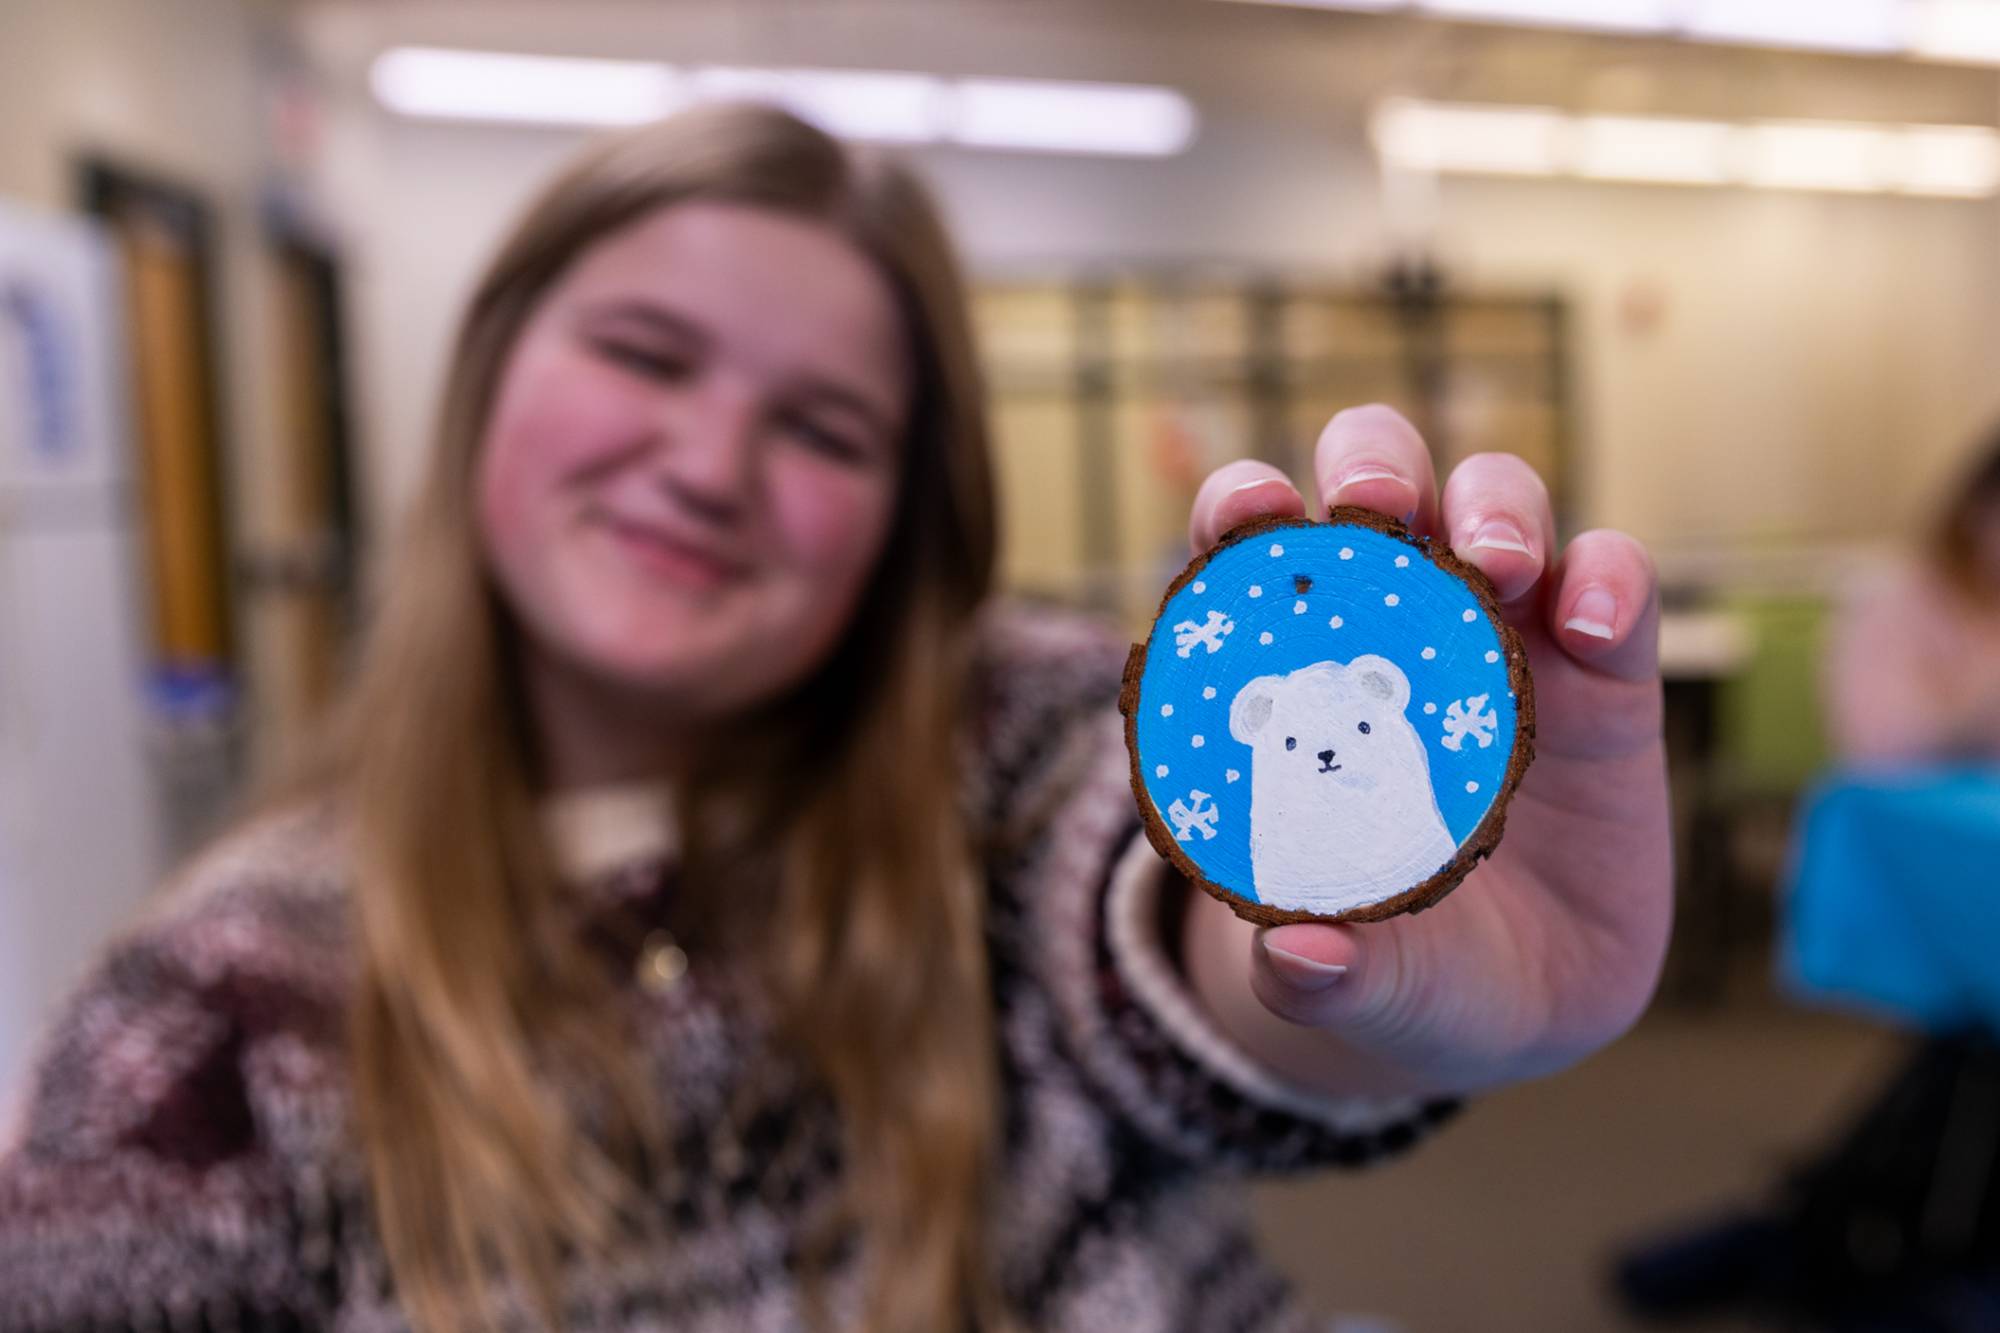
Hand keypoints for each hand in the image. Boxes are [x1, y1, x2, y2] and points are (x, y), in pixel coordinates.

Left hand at [1179, 405, 1670, 1095]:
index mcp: (1303, 670)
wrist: (1524, 1004)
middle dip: (1371, 464)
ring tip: (1496, 566)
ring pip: (1498, 501)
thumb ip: (1329, 970)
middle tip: (1372, 508)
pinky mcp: (1610, 666)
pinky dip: (1607, 577)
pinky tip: (1595, 626)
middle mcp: (1401, 624)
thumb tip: (1290, 954)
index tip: (1243, 519)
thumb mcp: (1371, 981)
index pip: (1255, 552)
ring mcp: (1509, 632)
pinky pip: (1614, 578)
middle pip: (1378, 479)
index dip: (1240, 512)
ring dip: (1492, 506)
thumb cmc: (1409, 966)